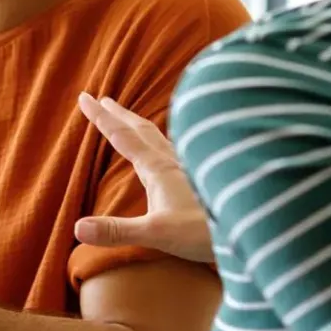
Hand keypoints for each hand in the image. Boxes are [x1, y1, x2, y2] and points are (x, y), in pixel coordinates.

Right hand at [74, 92, 214, 263]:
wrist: (252, 227)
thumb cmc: (204, 233)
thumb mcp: (156, 233)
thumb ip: (117, 231)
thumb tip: (78, 228)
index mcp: (157, 168)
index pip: (122, 136)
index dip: (100, 117)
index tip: (84, 97)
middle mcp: (173, 161)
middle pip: (141, 129)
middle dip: (119, 114)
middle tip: (102, 98)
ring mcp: (190, 167)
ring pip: (159, 136)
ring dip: (140, 125)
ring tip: (131, 119)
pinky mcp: (203, 176)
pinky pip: (176, 149)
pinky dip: (162, 141)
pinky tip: (171, 150)